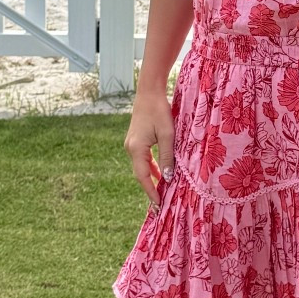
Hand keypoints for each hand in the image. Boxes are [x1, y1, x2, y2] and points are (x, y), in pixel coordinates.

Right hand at [124, 90, 174, 206]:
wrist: (148, 92)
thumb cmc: (160, 111)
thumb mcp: (168, 135)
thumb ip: (167, 157)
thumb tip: (167, 178)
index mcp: (136, 149)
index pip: (143, 177)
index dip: (151, 192)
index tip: (158, 205)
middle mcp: (130, 148)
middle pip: (140, 174)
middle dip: (150, 189)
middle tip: (160, 204)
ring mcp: (131, 144)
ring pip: (141, 167)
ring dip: (151, 179)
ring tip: (161, 192)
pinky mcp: (134, 140)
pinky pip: (142, 160)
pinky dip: (150, 168)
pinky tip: (159, 174)